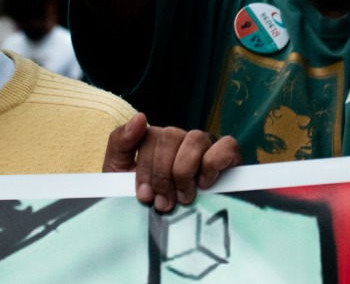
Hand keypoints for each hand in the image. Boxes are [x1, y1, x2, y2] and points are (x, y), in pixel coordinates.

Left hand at [103, 113, 241, 212]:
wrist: (165, 232)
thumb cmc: (145, 202)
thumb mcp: (120, 173)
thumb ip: (120, 142)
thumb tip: (141, 117)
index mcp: (158, 140)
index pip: (150, 135)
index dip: (146, 168)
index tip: (144, 195)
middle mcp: (182, 139)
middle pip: (170, 137)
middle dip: (163, 174)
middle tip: (163, 203)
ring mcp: (206, 146)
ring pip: (196, 139)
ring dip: (185, 171)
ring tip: (183, 197)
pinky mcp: (229, 157)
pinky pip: (227, 146)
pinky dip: (214, 163)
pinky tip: (204, 184)